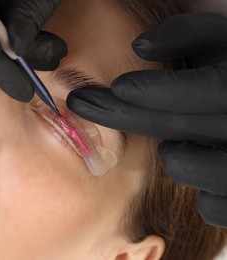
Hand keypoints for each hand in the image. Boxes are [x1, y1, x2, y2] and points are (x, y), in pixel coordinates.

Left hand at [67, 13, 226, 227]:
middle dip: (124, 116)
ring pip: (182, 166)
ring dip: (165, 150)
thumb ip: (185, 36)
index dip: (158, 90)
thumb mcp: (215, 44)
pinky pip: (205, 204)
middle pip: (177, 128)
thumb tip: (141, 46)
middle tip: (83, 102)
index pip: (206, 89)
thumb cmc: (226, 76)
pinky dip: (190, 184)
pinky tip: (192, 161)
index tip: (118, 86)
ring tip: (173, 137)